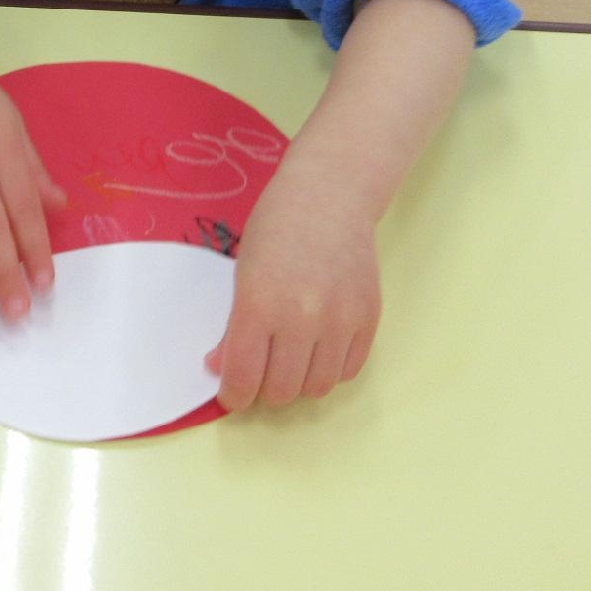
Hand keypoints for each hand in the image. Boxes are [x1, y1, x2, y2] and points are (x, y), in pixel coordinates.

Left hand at [208, 146, 380, 410]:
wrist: (330, 195)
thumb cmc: (276, 228)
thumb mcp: (242, 272)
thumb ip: (233, 326)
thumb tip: (221, 370)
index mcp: (258, 303)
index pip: (243, 376)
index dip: (234, 395)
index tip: (233, 394)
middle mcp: (301, 317)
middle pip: (281, 390)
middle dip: (264, 390)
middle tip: (261, 372)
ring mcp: (340, 319)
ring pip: (317, 387)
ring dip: (299, 382)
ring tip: (290, 360)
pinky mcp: (369, 318)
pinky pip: (348, 371)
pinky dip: (329, 369)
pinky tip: (318, 349)